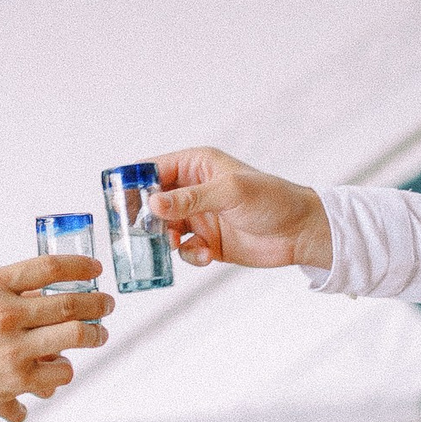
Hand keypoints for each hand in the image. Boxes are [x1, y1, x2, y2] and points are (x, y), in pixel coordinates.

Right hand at [0, 255, 110, 421]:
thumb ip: (10, 290)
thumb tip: (51, 291)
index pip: (49, 267)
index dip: (79, 266)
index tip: (94, 268)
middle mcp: (5, 314)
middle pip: (71, 303)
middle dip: (97, 303)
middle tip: (106, 304)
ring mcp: (13, 349)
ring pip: (75, 337)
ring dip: (93, 335)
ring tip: (96, 334)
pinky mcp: (16, 380)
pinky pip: (60, 373)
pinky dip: (64, 369)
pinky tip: (61, 366)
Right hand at [147, 148, 331, 270]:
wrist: (300, 232)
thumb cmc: (271, 200)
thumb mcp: (229, 193)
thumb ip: (189, 198)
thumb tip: (153, 203)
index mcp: (196, 165)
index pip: (154, 170)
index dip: (134, 184)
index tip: (120, 203)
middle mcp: (194, 189)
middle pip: (153, 202)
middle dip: (146, 218)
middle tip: (140, 232)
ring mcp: (199, 216)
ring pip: (165, 229)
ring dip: (166, 239)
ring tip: (177, 244)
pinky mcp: (207, 242)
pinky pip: (184, 250)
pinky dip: (189, 255)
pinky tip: (206, 256)